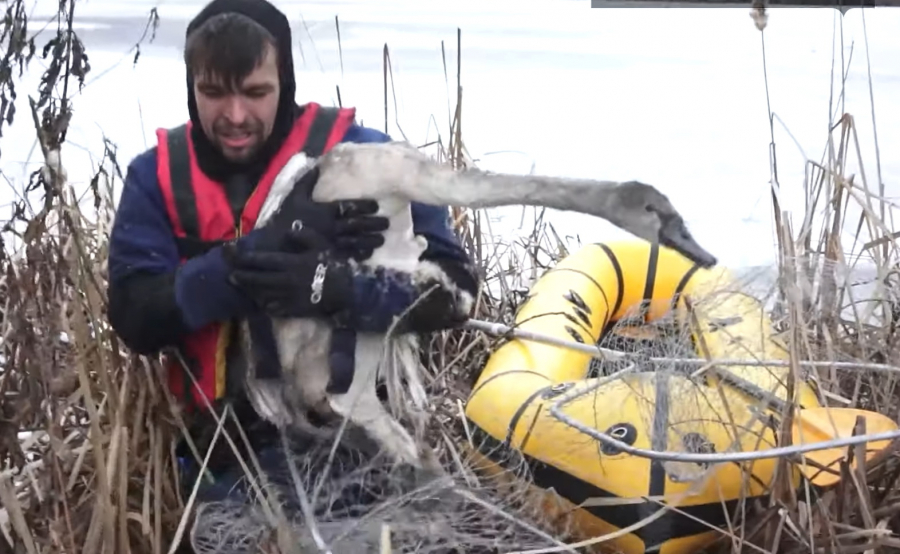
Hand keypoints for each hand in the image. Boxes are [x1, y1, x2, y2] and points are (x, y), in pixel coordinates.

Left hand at [226, 226, 353, 318]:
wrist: (347, 291)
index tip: (235, 255)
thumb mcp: (321, 245)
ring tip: (240, 285)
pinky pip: (275, 307)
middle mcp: (287, 280)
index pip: (264, 260)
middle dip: (243, 276)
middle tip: (230, 274)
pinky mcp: (294, 309)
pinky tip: (259, 301)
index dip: (247, 257)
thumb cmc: (333, 265)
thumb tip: (288, 231)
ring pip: (263, 293)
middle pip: (259, 278)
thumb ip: (304, 236)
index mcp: (292, 262)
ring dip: (250, 289)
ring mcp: (289, 296)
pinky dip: (264, 304)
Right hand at [267, 165, 388, 261]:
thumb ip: (308, 180)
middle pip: (357, 225)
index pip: (348, 207)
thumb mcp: (294, 195)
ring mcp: (330, 243)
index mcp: (324, 211)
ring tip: (382, 239)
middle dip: (373, 224)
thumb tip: (318, 164)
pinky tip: (368, 254)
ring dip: (370, 241)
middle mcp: (330, 227)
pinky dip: (359, 255)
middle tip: (386, 223)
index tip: (376, 205)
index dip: (364, 206)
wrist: (274, 244)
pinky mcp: (328, 257)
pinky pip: (347, 256)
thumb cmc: (285, 218)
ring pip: (355, 241)